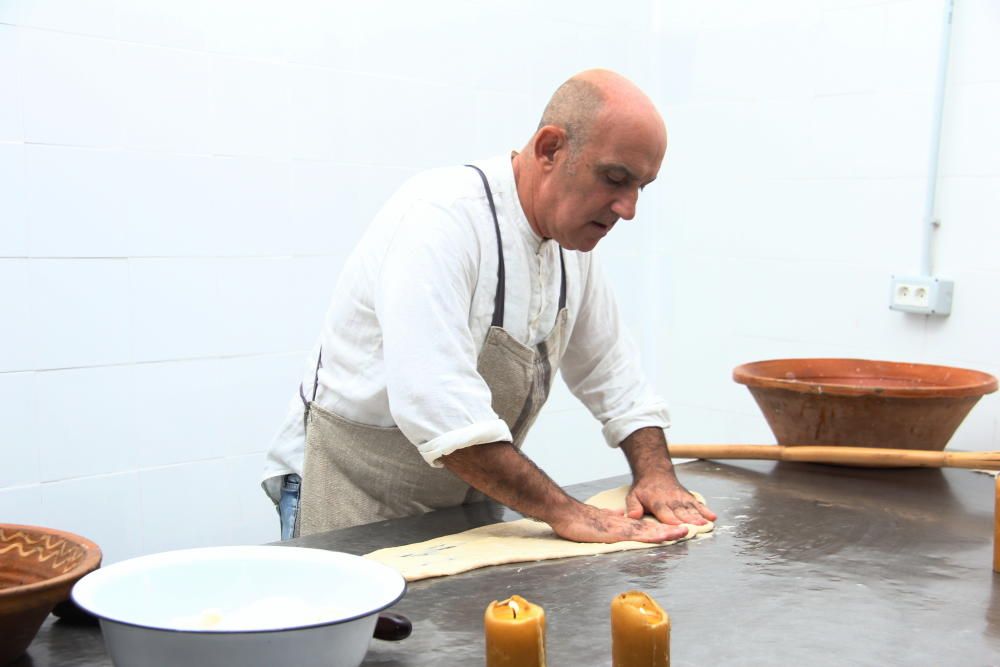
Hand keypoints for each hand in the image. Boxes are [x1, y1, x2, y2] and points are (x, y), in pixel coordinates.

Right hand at [547, 501, 689, 543]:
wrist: (565, 512)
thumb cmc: (577, 520)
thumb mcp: (598, 520)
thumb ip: (609, 518)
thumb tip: (616, 516)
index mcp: (620, 523)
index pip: (644, 526)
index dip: (660, 527)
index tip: (675, 528)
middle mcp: (623, 524)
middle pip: (651, 527)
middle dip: (670, 529)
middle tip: (688, 529)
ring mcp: (620, 528)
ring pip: (648, 530)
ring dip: (666, 531)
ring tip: (683, 532)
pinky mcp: (614, 533)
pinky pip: (637, 535)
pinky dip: (652, 536)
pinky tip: (662, 537)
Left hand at [624, 472, 716, 525]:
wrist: (655, 472)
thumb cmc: (643, 488)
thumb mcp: (633, 496)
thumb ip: (633, 507)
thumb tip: (631, 517)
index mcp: (658, 503)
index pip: (666, 514)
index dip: (672, 521)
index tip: (679, 528)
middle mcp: (671, 501)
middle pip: (682, 513)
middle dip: (690, 521)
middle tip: (698, 528)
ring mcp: (681, 499)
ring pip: (691, 509)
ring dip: (699, 517)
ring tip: (707, 524)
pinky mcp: (688, 497)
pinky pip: (698, 504)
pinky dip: (706, 510)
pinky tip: (713, 516)